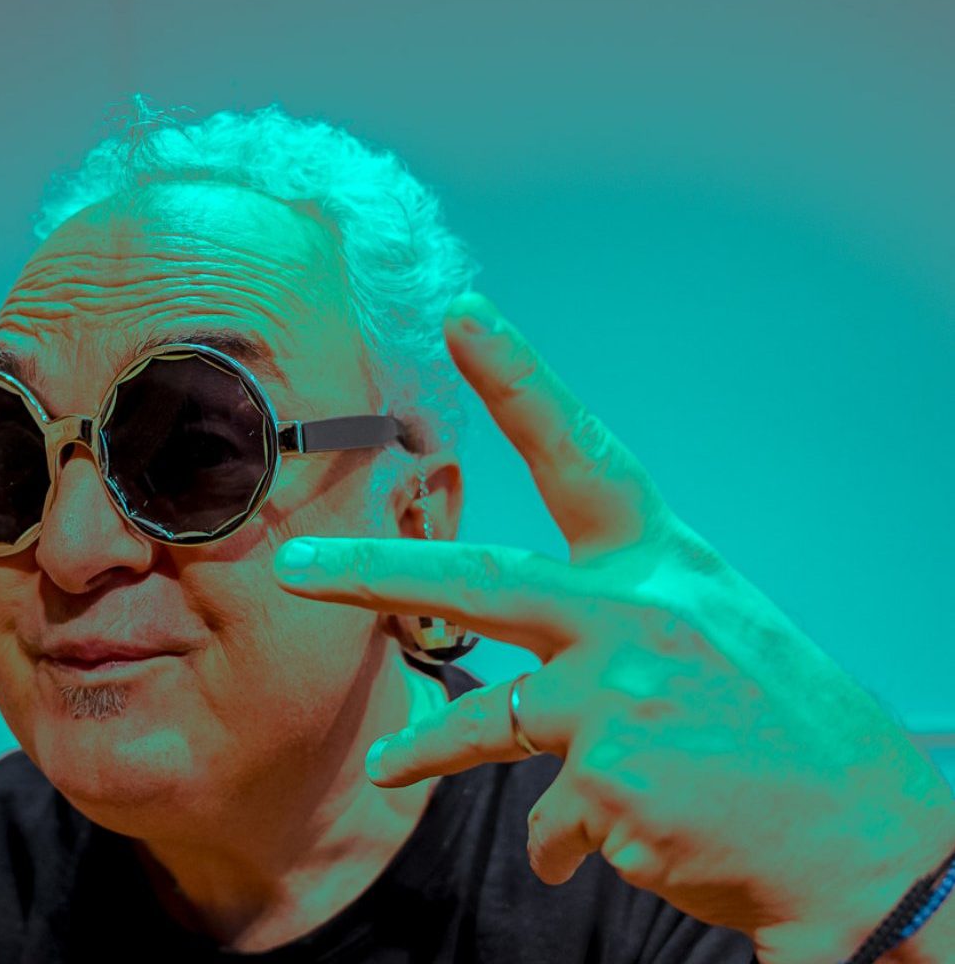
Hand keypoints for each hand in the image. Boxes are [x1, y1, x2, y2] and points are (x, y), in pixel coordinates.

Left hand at [273, 293, 954, 963]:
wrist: (868, 846)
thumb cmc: (789, 733)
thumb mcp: (714, 634)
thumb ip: (623, 621)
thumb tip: (536, 665)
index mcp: (665, 567)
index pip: (583, 455)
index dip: (523, 382)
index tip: (464, 316)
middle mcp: (633, 618)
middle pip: (477, 581)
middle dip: (376, 577)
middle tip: (295, 569)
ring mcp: (616, 701)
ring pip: (487, 723)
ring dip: (427, 750)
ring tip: (385, 767)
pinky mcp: (608, 787)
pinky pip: (552, 819)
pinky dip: (572, 837)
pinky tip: (627, 840)